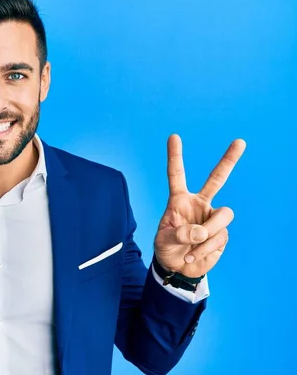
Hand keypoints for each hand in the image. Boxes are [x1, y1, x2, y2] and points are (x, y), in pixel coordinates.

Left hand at [154, 134, 245, 277]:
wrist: (177, 268)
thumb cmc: (166, 249)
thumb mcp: (163, 241)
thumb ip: (178, 234)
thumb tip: (200, 232)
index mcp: (180, 200)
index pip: (177, 175)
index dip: (175, 156)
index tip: (174, 136)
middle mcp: (199, 204)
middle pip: (217, 179)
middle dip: (229, 160)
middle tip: (240, 141)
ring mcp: (212, 218)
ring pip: (222, 216)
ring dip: (208, 234)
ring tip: (192, 248)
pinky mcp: (221, 234)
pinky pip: (219, 238)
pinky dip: (205, 250)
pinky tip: (193, 256)